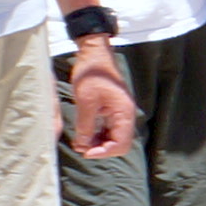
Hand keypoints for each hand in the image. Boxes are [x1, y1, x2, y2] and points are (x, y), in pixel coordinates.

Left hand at [65, 44, 138, 159]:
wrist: (94, 54)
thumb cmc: (92, 73)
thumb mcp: (86, 101)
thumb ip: (86, 126)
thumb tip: (83, 146)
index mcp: (124, 112)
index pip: (121, 143)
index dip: (104, 152)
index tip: (85, 152)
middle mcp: (126, 115)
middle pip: (120, 143)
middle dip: (101, 149)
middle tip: (81, 148)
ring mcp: (120, 113)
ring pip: (114, 138)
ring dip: (98, 143)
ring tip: (80, 142)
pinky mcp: (112, 110)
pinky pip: (109, 129)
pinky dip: (97, 135)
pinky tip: (84, 134)